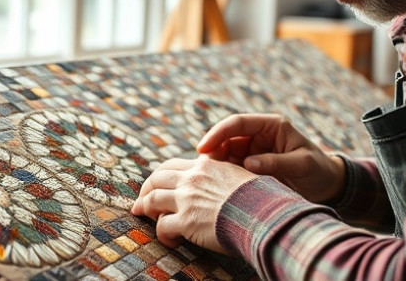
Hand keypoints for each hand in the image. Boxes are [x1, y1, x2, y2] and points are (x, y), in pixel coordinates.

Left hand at [131, 155, 257, 252]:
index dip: (161, 175)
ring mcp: (186, 199)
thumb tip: (229, 182)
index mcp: (206, 166)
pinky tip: (170, 240)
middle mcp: (192, 179)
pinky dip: (161, 233)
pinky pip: (161, 226)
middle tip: (142, 201)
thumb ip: (227, 175)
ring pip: (152, 199)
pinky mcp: (185, 222)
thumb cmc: (260, 198)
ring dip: (145, 208)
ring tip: (143, 216)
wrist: (264, 213)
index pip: (173, 165)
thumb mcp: (243, 175)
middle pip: (156, 178)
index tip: (157, 184)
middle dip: (145, 189)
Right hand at [197, 114, 345, 203]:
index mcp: (271, 125)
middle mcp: (259, 136)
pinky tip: (216, 187)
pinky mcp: (251, 168)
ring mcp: (253, 152)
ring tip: (207, 181)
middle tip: (202, 170)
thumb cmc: (318, 170)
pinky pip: (231, 169)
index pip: (238, 123)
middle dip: (213, 152)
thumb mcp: (302, 164)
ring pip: (225, 155)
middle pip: (226, 139)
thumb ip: (276, 162)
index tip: (204, 148)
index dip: (218, 133)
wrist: (328, 186)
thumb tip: (248, 164)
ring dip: (216, 166)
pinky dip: (222, 177)